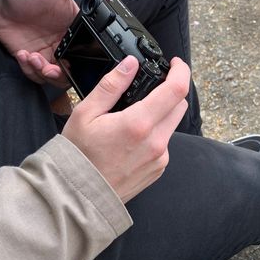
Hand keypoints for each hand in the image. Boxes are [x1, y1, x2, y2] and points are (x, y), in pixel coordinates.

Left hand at [0, 0, 118, 85]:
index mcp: (77, 28)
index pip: (91, 51)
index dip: (86, 61)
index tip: (74, 58)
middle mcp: (66, 44)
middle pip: (74, 71)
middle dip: (62, 74)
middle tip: (51, 67)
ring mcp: (49, 53)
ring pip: (55, 78)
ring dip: (44, 73)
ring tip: (33, 57)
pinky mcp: (32, 60)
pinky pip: (36, 76)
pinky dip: (30, 70)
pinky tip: (24, 55)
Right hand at [62, 56, 189, 202]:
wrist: (79, 195)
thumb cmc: (78, 154)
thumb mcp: (86, 113)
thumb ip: (111, 85)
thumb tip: (130, 64)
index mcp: (138, 124)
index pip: (176, 89)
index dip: (180, 70)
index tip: (174, 64)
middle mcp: (156, 143)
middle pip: (179, 105)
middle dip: (170, 91)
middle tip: (150, 88)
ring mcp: (160, 158)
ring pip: (172, 124)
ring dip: (162, 113)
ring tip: (134, 116)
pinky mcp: (158, 169)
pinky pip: (165, 142)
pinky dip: (156, 133)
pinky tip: (133, 137)